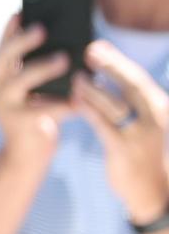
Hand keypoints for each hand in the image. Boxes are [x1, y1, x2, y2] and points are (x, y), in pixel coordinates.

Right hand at [0, 14, 73, 162]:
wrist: (24, 157)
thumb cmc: (34, 119)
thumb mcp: (30, 94)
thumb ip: (36, 75)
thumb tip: (65, 49)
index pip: (2, 48)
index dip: (9, 30)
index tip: (20, 12)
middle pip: (5, 57)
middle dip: (23, 41)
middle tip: (42, 28)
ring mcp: (6, 105)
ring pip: (22, 80)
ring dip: (43, 67)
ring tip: (65, 58)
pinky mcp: (21, 123)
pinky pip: (44, 108)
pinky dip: (63, 103)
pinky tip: (78, 100)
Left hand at [74, 41, 168, 224]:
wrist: (151, 189)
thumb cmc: (139, 149)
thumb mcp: (141, 121)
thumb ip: (126, 98)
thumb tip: (103, 68)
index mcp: (158, 107)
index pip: (137, 77)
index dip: (117, 59)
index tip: (98, 44)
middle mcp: (154, 117)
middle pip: (131, 84)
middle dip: (110, 65)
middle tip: (88, 50)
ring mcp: (140, 134)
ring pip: (116, 104)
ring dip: (94, 87)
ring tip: (76, 75)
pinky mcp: (124, 149)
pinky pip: (103, 125)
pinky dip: (89, 110)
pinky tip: (75, 100)